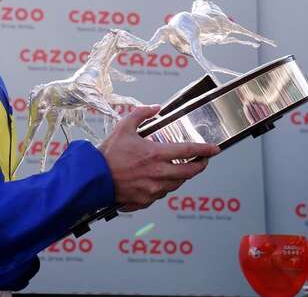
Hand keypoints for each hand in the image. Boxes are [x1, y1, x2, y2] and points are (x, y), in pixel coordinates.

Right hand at [98, 105, 219, 210]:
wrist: (94, 177)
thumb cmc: (108, 154)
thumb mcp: (124, 127)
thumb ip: (141, 114)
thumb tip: (155, 108)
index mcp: (155, 154)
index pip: (188, 151)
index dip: (204, 150)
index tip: (214, 149)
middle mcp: (158, 173)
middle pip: (189, 172)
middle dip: (200, 166)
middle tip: (202, 161)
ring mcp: (153, 189)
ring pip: (177, 184)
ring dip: (182, 176)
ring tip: (181, 169)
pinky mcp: (145, 200)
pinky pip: (162, 194)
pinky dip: (165, 186)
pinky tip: (160, 180)